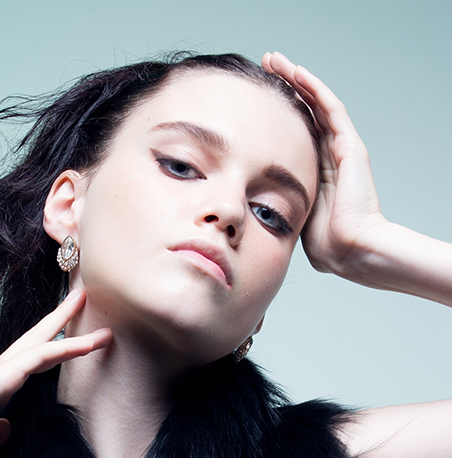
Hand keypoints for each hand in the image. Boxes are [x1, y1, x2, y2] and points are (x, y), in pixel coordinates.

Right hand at [0, 289, 111, 457]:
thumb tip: (6, 428)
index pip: (29, 366)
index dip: (51, 352)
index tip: (72, 341)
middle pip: (36, 343)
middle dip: (60, 321)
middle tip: (81, 298)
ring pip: (41, 344)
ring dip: (69, 326)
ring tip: (89, 301)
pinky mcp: (0, 378)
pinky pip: (40, 358)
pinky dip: (66, 348)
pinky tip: (88, 341)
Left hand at [262, 52, 386, 279]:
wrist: (352, 250)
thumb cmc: (327, 246)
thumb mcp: (294, 219)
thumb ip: (280, 208)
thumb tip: (250, 213)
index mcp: (317, 170)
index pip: (295, 131)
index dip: (277, 113)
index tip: (253, 100)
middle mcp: (330, 154)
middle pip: (305, 110)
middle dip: (284, 87)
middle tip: (264, 68)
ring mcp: (342, 148)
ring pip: (317, 102)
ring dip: (296, 79)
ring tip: (275, 61)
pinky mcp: (350, 146)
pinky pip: (330, 109)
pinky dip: (314, 89)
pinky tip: (297, 73)